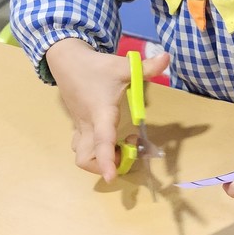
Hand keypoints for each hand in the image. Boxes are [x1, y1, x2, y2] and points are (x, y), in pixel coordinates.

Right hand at [46, 38, 169, 181]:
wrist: (66, 61)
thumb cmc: (97, 66)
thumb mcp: (124, 66)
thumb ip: (146, 67)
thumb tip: (167, 57)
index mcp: (100, 113)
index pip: (102, 141)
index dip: (106, 160)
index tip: (111, 176)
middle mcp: (88, 125)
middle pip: (86, 158)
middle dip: (105, 164)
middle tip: (128, 148)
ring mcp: (80, 127)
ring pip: (81, 154)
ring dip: (100, 159)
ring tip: (120, 143)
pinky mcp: (78, 126)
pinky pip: (81, 147)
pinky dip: (95, 151)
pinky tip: (110, 138)